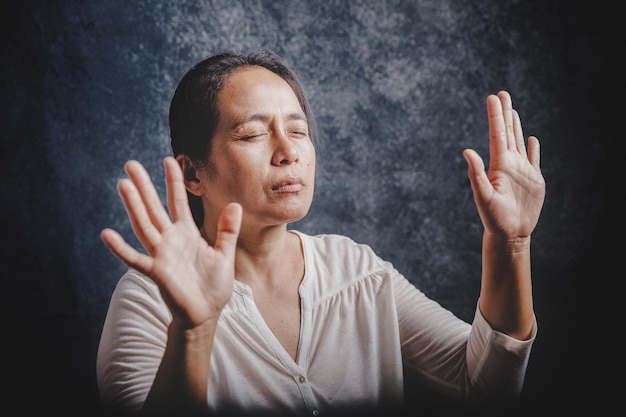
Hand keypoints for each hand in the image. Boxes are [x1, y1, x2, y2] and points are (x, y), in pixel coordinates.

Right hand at [100, 157, 241, 327]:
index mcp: (187, 234)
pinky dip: (121, 248)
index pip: (178, 202)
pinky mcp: (157, 272)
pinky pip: (136, 259)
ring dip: (133, 206)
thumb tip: (235, 205)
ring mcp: (162, 255)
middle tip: (131, 164)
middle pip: (154, 208)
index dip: (173, 182)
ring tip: (123, 185)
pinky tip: (107, 234)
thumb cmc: (214, 286)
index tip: (169, 160)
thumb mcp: (224, 254)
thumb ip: (228, 230)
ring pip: (144, 225)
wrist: (207, 314)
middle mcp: (171, 240)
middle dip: (144, 186)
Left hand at [463, 91, 545, 238]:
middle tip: (502, 93)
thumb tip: (467, 151)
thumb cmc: (493, 218)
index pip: (497, 134)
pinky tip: (532, 139)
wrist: (510, 233)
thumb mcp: (483, 196)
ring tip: (512, 109)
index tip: (492, 97)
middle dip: (504, 113)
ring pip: (519, 142)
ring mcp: (522, 171)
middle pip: (507, 133)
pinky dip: (533, 149)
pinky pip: (534, 160)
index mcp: (498, 165)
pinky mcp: (534, 180)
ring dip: (516, 125)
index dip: (495, 115)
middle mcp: (509, 164)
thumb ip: (476, 174)